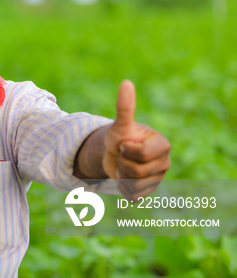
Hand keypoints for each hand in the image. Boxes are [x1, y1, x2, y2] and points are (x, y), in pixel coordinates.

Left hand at [103, 80, 170, 199]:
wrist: (114, 154)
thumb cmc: (119, 136)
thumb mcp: (120, 124)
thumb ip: (125, 107)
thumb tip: (126, 82)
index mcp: (162, 145)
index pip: (142, 154)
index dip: (127, 149)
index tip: (124, 142)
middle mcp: (165, 162)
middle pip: (136, 172)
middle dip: (122, 163)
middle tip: (122, 155)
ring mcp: (158, 178)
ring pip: (134, 185)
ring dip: (121, 175)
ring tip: (123, 165)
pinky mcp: (149, 191)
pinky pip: (133, 195)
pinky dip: (122, 187)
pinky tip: (124, 178)